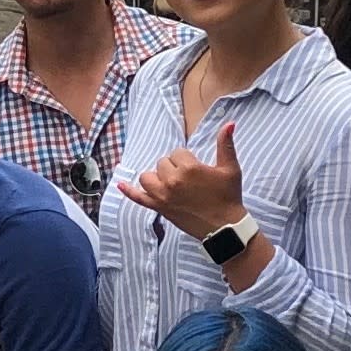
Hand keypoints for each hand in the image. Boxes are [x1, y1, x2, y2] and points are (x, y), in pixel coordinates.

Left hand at [113, 121, 247, 241]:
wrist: (225, 227)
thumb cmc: (228, 197)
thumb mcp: (230, 168)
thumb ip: (225, 144)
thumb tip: (229, 124)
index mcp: (188, 168)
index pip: (178, 152)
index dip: (187, 159)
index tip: (197, 170)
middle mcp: (172, 181)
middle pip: (162, 163)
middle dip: (174, 168)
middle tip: (189, 180)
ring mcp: (162, 196)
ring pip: (148, 177)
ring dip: (157, 177)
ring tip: (170, 182)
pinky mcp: (159, 208)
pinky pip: (138, 198)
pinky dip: (128, 191)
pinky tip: (120, 185)